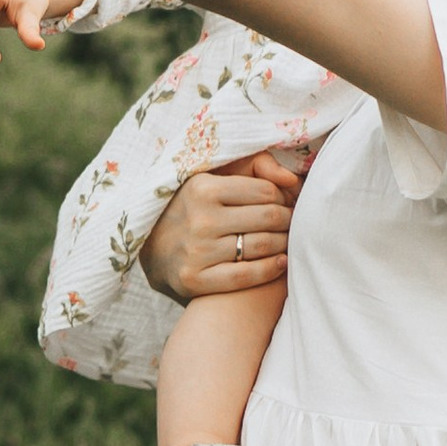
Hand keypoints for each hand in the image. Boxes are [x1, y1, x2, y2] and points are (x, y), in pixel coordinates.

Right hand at [139, 149, 309, 304]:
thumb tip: (293, 180)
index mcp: (203, 187)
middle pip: (268, 217)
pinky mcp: (195, 279)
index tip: (287, 203)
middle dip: (288, 220)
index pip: (265, 191)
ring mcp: (197, 251)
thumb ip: (256, 166)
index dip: (283, 198)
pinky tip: (281, 263)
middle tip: (293, 223)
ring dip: (284, 244)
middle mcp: (200, 219)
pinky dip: (271, 269)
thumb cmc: (194, 208)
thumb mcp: (215, 177)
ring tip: (289, 241)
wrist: (153, 248)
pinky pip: (247, 275)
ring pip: (262, 246)